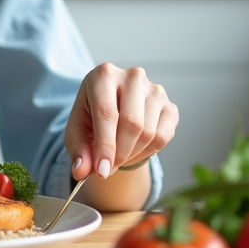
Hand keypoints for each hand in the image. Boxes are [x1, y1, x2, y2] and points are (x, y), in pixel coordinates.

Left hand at [65, 62, 176, 181]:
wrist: (114, 111)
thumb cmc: (91, 118)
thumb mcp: (77, 132)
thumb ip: (78, 151)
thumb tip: (81, 172)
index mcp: (103, 75)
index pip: (107, 113)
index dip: (105, 145)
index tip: (102, 171)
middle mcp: (132, 76)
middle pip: (132, 123)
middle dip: (119, 153)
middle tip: (108, 169)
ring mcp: (155, 90)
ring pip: (148, 133)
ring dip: (132, 154)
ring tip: (118, 156)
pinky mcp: (170, 106)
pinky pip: (163, 137)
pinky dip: (148, 152)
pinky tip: (134, 150)